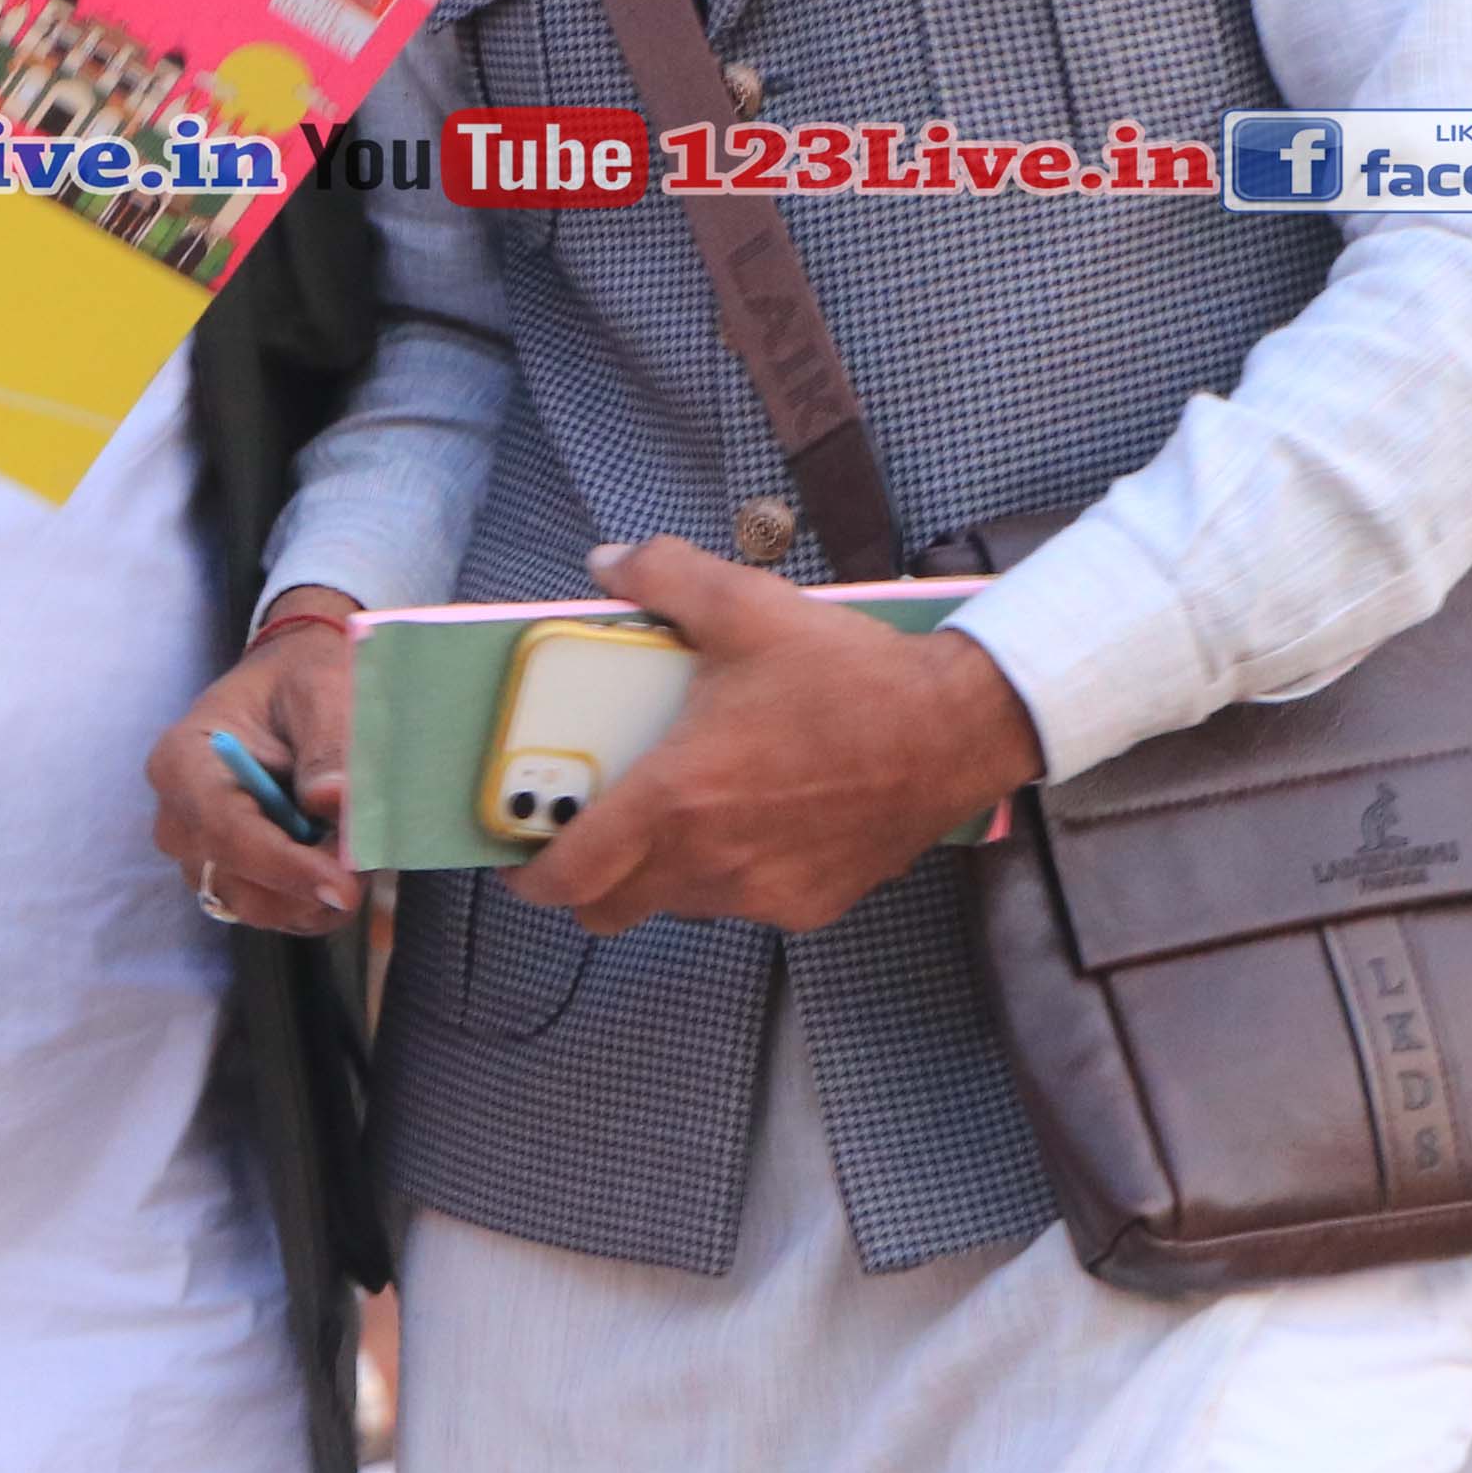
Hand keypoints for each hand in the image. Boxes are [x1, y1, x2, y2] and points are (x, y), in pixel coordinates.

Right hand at [143, 597, 360, 937]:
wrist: (295, 689)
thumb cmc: (303, 680)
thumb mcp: (323, 691)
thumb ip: (330, 746)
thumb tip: (332, 803)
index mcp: (183, 760)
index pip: (225, 831)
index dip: (285, 866)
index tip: (344, 885)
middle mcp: (179, 817)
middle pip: (236, 882)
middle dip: (307, 882)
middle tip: (365, 857)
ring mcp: (201, 854)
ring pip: (258, 906)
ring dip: (315, 893)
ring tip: (353, 845)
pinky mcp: (232, 878)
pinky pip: (276, 912)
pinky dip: (315, 899)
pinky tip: (338, 860)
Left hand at [506, 540, 1047, 941]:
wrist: (954, 729)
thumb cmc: (848, 676)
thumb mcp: (743, 605)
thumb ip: (661, 577)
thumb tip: (608, 563)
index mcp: (677, 798)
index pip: (571, 875)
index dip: (530, 876)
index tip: (518, 854)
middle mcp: (711, 862)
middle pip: (611, 909)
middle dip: (587, 880)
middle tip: (590, 830)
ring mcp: (762, 894)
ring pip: (679, 904)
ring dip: (662, 871)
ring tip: (684, 808)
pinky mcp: (809, 906)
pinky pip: (743, 902)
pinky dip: (729, 873)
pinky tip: (756, 816)